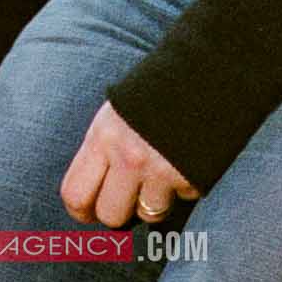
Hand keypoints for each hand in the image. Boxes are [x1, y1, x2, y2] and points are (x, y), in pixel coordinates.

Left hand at [61, 100, 199, 228]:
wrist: (206, 66)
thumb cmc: (157, 89)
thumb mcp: (118, 111)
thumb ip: (104, 148)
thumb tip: (91, 194)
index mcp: (103, 135)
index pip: (75, 194)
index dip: (81, 211)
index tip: (90, 211)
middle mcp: (127, 155)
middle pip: (110, 216)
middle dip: (121, 212)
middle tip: (131, 196)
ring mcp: (159, 169)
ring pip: (148, 215)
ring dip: (156, 200)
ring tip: (163, 170)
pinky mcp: (189, 176)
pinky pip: (182, 199)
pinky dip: (184, 186)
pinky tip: (187, 158)